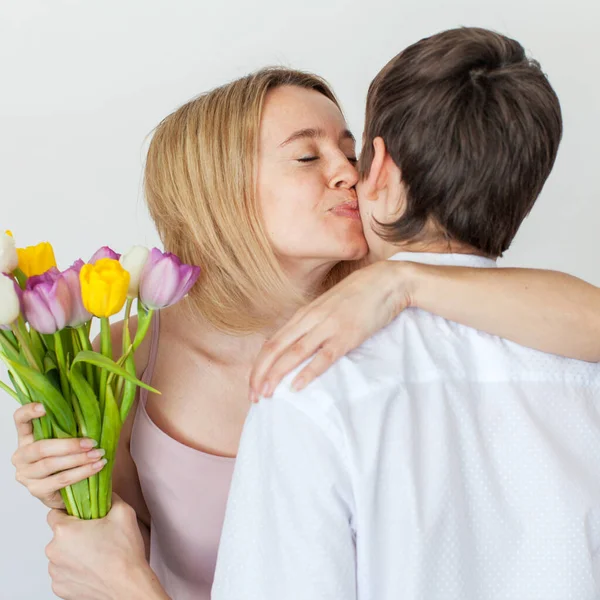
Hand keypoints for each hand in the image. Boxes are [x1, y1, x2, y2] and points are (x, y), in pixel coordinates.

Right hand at [11, 403, 106, 508]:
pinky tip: (96, 467)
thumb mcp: (65, 440)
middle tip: (92, 443)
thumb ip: (69, 428)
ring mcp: (26, 475)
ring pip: (51, 464)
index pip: (20, 420)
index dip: (29, 412)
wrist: (65, 490)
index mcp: (26, 438)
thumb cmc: (67, 458)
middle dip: (70, 445)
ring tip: (98, 454)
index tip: (45, 406)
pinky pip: (61, 480)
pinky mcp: (36, 490)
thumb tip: (91, 412)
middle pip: (41, 448)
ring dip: (79, 459)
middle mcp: (21, 456)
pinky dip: (82, 473)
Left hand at [46, 494, 154, 599]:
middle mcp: (54, 551)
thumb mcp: (123, 511)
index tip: (83, 514)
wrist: (128, 587)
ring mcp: (55, 572)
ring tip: (97, 553)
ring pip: (61, 554)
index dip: (70, 511)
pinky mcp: (60, 588)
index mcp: (65, 530)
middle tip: (96, 534)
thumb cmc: (124, 553)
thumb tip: (103, 491)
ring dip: (74, 552)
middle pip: (59, 534)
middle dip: (75, 532)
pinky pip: (64, 572)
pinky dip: (75, 569)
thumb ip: (109, 496)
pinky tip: (93, 567)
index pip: (54, 513)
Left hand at [249, 260, 416, 400]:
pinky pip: (324, 356)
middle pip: (275, 349)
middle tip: (253, 397)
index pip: (272, 343)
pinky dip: (309, 372)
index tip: (252, 385)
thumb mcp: (327, 307)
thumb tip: (293, 345)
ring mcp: (328, 326)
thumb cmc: (358, 295)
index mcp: (303, 314)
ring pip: (294, 353)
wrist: (386, 281)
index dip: (258, 366)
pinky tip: (297, 386)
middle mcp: (310, 320)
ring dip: (277, 375)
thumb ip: (310, 324)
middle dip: (260, 374)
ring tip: (266, 394)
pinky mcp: (347, 335)